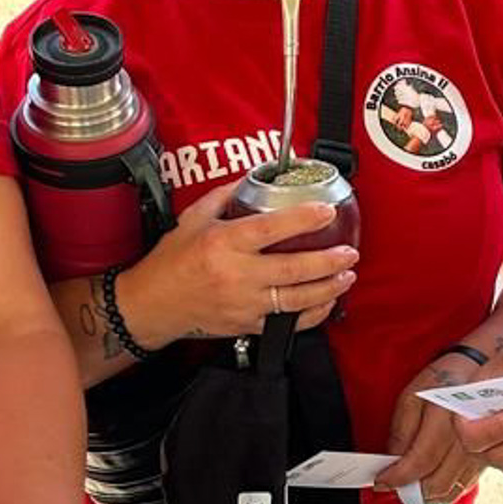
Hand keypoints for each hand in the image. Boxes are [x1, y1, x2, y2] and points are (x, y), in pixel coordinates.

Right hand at [129, 181, 356, 344]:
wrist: (153, 304)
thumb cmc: (172, 261)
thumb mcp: (193, 219)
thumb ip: (225, 195)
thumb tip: (254, 178)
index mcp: (223, 243)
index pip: (270, 229)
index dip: (302, 219)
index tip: (326, 211)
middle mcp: (236, 275)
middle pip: (293, 269)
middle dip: (328, 261)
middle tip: (349, 252)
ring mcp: (244, 303)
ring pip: (296, 299)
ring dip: (328, 288)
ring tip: (347, 275)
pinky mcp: (247, 325)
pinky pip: (287, 323)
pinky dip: (312, 314)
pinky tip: (327, 301)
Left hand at [373, 351, 489, 499]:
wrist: (483, 370)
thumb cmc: (447, 378)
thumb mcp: (414, 394)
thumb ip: (402, 429)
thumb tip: (393, 460)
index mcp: (445, 420)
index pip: (419, 462)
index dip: (398, 477)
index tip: (382, 482)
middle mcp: (466, 439)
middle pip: (436, 483)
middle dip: (412, 490)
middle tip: (396, 484)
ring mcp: (480, 451)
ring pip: (451, 489)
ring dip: (428, 493)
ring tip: (412, 484)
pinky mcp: (487, 458)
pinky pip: (465, 485)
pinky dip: (446, 490)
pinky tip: (433, 481)